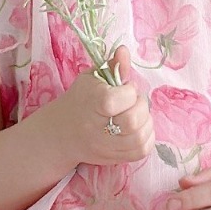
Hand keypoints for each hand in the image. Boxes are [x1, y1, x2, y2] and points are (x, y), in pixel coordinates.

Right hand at [50, 45, 153, 169]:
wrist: (63, 132)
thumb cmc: (81, 100)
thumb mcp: (92, 78)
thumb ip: (112, 65)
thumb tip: (124, 50)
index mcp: (90, 104)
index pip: (116, 100)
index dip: (129, 91)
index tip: (126, 87)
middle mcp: (96, 129)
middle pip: (132, 121)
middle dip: (141, 106)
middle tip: (134, 101)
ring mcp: (105, 147)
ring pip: (140, 137)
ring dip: (146, 121)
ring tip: (137, 113)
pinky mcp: (114, 159)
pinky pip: (142, 151)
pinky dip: (147, 136)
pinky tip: (139, 127)